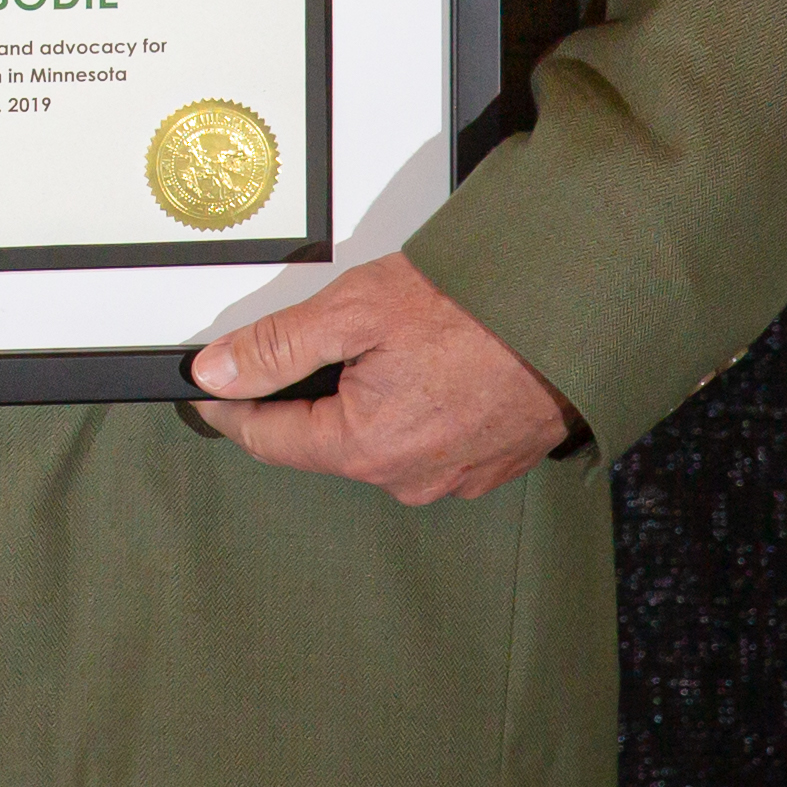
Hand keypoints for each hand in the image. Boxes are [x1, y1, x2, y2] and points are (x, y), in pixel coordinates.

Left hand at [188, 255, 578, 505]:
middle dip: (310, 392)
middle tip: (321, 337)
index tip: (207, 389)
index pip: (268, 439)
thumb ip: (279, 345)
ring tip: (392, 341)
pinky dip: (416, 405)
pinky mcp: (488, 463)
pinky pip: (428, 438)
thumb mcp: (357, 308)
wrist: (579, 313)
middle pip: (324, 438)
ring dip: (367, 399)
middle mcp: (409, 478)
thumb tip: (219, 371)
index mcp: (367, 448)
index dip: (230, 408)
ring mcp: (453, 476)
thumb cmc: (481, 309)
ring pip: (377, 439)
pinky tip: (432, 363)